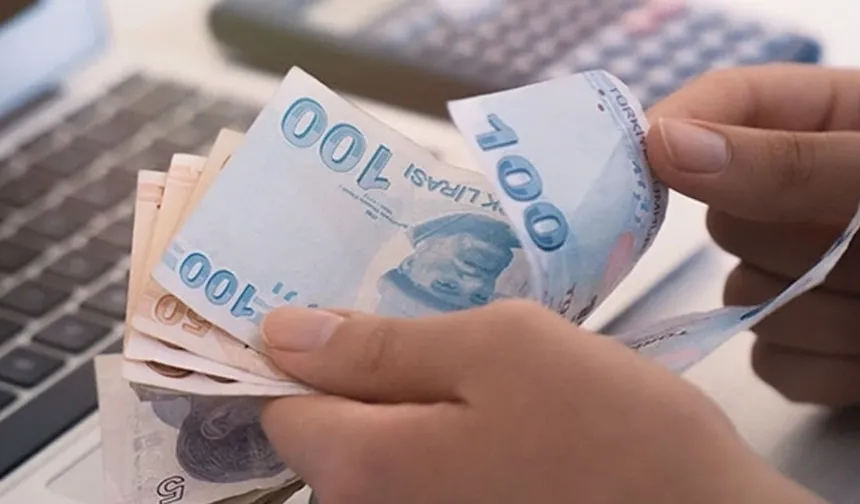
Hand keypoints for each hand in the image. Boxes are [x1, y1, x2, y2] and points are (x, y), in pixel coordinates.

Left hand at [258, 302, 819, 503]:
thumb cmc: (608, 424)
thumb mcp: (498, 347)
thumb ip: (380, 344)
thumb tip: (281, 334)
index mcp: (363, 468)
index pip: (279, 404)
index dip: (302, 353)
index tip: (344, 309)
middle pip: (325, 433)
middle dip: (363, 376)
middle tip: (431, 324)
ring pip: (377, 455)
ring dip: (408, 403)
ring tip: (472, 362)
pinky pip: (420, 478)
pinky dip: (439, 437)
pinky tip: (492, 409)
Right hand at [647, 64, 859, 407]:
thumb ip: (791, 161)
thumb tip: (662, 145)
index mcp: (831, 123)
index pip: (724, 104)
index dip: (678, 126)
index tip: (644, 159)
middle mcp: (805, 197)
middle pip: (723, 217)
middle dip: (793, 242)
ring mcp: (806, 274)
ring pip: (745, 300)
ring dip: (826, 312)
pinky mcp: (815, 344)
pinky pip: (771, 359)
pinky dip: (828, 368)